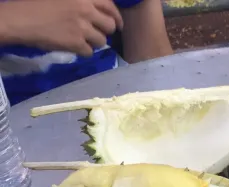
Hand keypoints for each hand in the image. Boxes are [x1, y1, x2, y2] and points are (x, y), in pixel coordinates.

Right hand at [0, 0, 123, 55]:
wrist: (21, 19)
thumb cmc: (37, 4)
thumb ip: (83, 2)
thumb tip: (97, 12)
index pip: (110, 6)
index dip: (116, 17)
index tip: (118, 24)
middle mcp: (87, 10)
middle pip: (110, 25)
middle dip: (106, 31)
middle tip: (98, 34)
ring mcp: (83, 27)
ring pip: (102, 41)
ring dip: (94, 43)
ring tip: (83, 41)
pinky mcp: (76, 42)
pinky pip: (89, 52)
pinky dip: (84, 52)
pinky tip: (75, 48)